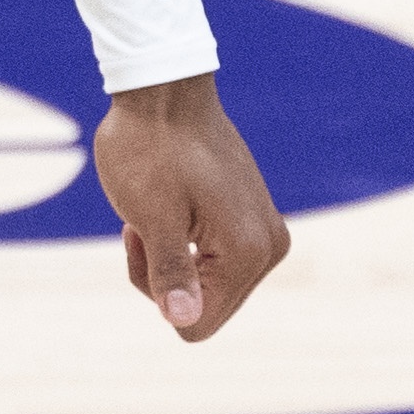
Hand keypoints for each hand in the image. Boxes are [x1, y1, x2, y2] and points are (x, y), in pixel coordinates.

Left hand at [92, 72, 287, 341]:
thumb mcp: (150, 217)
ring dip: (171, 256)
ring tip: (155, 209)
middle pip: (206, 306)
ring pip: (207, 283)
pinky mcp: (253, 218)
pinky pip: (214, 257)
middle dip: (165, 275)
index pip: (197, 322)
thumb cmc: (150, 149)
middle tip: (143, 225)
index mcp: (249, 253)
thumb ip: (170, 273)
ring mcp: (265, 233)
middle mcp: (270, 249)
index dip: (156, 291)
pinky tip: (170, 205)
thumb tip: (183, 321)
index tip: (143, 239)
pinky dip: (184, 241)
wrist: (164, 91)